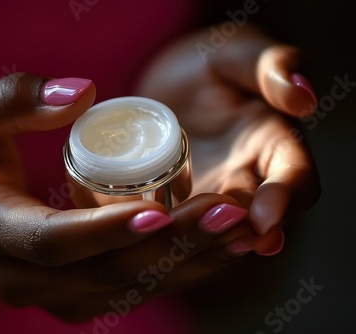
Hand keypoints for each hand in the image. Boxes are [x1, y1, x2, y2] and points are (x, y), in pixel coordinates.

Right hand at [0, 73, 262, 320]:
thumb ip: (12, 100)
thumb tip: (79, 93)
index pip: (51, 242)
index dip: (104, 230)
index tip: (157, 210)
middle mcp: (22, 279)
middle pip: (105, 272)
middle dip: (169, 245)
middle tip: (226, 212)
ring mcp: (54, 296)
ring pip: (129, 287)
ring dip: (188, 261)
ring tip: (239, 228)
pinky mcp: (80, 297)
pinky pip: (136, 288)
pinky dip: (181, 268)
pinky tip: (221, 244)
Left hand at [136, 25, 319, 254]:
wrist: (169, 84)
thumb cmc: (208, 65)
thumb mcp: (238, 54)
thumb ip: (273, 66)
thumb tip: (304, 98)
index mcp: (275, 143)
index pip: (295, 178)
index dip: (284, 198)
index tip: (265, 218)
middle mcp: (248, 178)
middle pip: (255, 217)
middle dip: (241, 234)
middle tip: (221, 245)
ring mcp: (211, 196)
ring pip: (213, 230)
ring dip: (201, 242)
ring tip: (181, 247)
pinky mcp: (178, 204)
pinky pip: (174, 224)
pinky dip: (163, 232)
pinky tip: (144, 236)